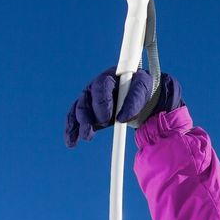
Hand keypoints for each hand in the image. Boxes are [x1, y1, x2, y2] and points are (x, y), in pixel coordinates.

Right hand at [64, 68, 182, 147]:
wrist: (148, 98)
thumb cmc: (145, 90)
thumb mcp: (144, 90)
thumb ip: (134, 99)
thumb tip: (122, 118)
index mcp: (110, 77)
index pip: (101, 87)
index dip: (101, 103)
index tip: (106, 119)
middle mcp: (97, 87)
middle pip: (87, 100)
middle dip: (87, 117)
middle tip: (92, 131)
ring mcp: (92, 99)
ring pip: (80, 110)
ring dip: (80, 125)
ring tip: (87, 137)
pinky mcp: (91, 112)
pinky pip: (76, 119)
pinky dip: (72, 130)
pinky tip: (71, 142)